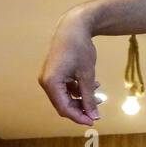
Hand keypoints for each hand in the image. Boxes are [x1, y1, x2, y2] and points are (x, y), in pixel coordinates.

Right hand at [38, 8, 100, 125]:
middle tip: (98, 111)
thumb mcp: (87, 75)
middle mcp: (46, 82)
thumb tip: (94, 116)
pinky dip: (78, 90)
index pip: (64, 108)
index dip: (79, 117)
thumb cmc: (80, 48)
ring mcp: (48, 77)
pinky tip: (93, 85)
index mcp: (51, 83)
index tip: (94, 121)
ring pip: (65, 97)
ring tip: (99, 97)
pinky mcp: (53, 73)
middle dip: (81, 109)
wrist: (73, 25)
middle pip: (63, 105)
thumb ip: (89, 97)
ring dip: (81, 99)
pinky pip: (65, 88)